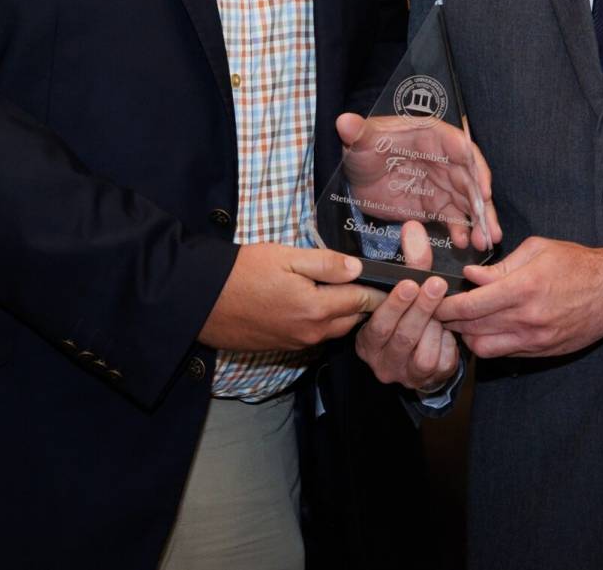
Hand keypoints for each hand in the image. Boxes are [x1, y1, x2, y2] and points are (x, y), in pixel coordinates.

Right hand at [198, 243, 383, 351]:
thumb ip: (325, 263)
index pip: (362, 299)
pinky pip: (316, 335)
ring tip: (351, 291)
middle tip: (379, 284)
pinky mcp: (284, 346)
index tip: (400, 281)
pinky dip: (325, 321)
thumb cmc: (242, 273)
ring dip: (346, 314)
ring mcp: (298, 342)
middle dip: (367, 303)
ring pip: (335, 329)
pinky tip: (319, 303)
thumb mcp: (285, 256)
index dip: (380, 289)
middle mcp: (312, 332)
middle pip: (353, 319)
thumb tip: (358, 267)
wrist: (203, 302)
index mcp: (316, 308)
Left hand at [335, 112, 501, 252]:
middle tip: (489, 224)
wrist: (357, 175)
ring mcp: (442, 184)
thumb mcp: (359, 140)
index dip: (472, 165)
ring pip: (468, 201)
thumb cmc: (363, 148)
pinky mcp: (436, 206)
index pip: (458, 145)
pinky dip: (461, 230)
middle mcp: (444, 159)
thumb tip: (344, 121)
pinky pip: (453, 218)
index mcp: (431, 135)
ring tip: (486, 240)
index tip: (483, 186)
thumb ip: (356, 132)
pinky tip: (464, 243)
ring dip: (479, 220)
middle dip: (482, 202)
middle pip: (470, 178)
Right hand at [355, 223, 459, 392]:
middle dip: (422, 309)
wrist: (415, 354)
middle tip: (436, 285)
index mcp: (366, 340)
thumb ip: (409, 261)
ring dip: (437, 329)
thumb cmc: (404, 315)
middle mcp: (382, 362)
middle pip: (403, 336)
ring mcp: (405, 375)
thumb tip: (413, 227)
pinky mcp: (428, 382)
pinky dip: (448, 346)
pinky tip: (449, 331)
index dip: (394, 304)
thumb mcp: (402, 289)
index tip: (410, 283)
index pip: (378, 323)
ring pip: (423, 354)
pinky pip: (442, 364)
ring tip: (444, 311)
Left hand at [433, 237, 602, 358]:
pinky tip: (486, 328)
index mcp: (523, 288)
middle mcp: (527, 319)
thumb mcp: (537, 250)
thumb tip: (471, 276)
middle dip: (448, 322)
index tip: (431, 300)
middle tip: (437, 311)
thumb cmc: (577, 263)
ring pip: (485, 349)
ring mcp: (536, 340)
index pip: (470, 306)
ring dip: (467, 337)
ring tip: (461, 321)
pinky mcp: (543, 351)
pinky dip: (490, 343)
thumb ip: (500, 266)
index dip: (444, 306)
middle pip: (472, 330)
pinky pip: (505, 353)